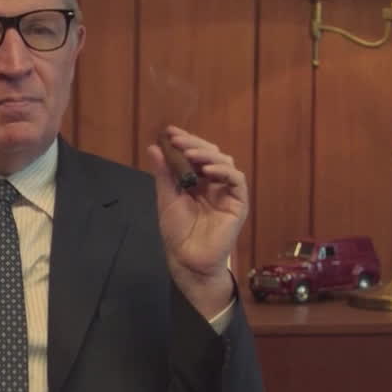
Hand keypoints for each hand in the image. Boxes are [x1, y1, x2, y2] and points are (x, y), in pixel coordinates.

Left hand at [146, 125, 246, 316]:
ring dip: (207, 155)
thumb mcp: (166, 198)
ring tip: (189, 154)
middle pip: (211, 154)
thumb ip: (163, 174)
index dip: (186, 141)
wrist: (187, 259)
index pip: (196, 154)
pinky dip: (224, 172)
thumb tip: (154, 148)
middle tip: (177, 139)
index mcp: (198, 181)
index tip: (170, 132)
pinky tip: (208, 170)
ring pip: (225, 163)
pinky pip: (236, 181)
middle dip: (194, 144)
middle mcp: (214, 183)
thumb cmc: (177, 232)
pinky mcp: (238, 203)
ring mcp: (227, 192)